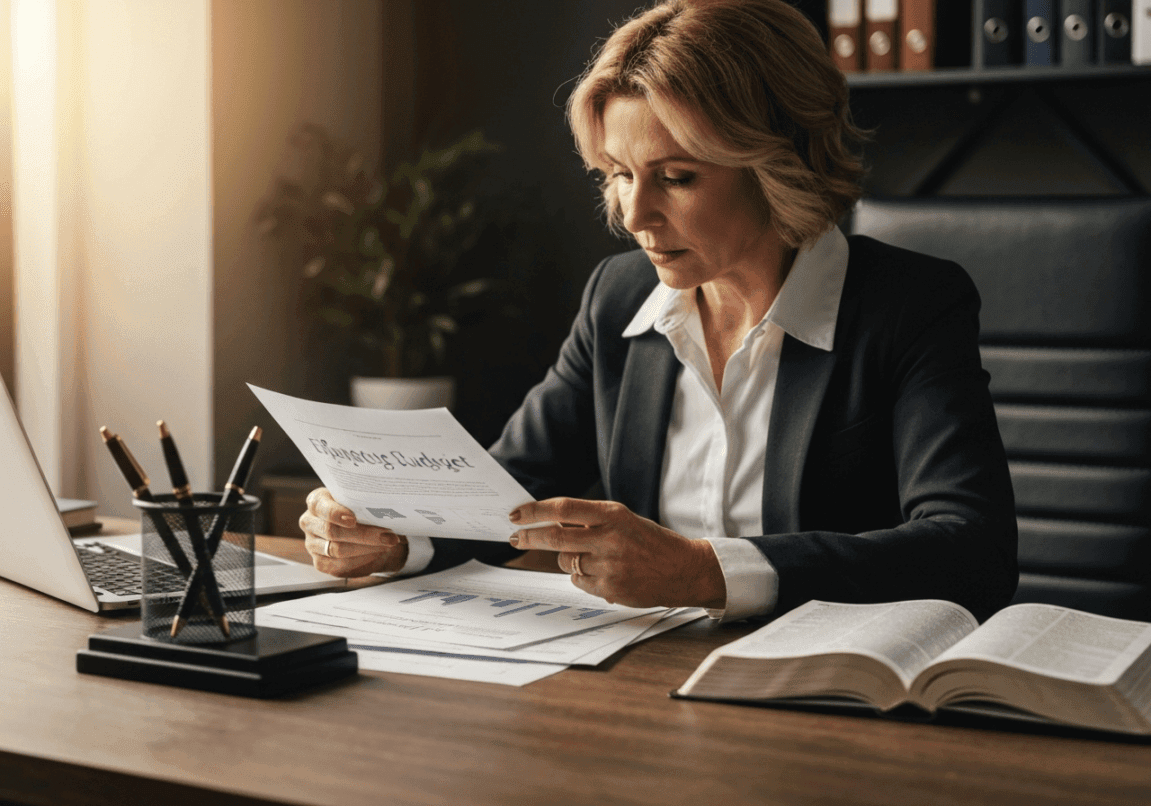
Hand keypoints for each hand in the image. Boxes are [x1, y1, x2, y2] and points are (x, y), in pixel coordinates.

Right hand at [299, 488, 408, 576]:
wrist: (367, 533)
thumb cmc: (363, 512)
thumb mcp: (362, 503)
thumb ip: (364, 504)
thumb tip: (382, 510)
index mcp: (317, 501)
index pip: (321, 507)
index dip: (336, 513)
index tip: (353, 519)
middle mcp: (309, 522)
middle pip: (331, 531)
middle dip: (363, 534)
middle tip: (387, 535)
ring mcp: (312, 544)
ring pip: (337, 550)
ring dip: (367, 547)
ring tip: (388, 543)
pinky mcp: (321, 563)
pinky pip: (340, 565)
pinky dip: (362, 559)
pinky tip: (377, 553)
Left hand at [508, 498, 725, 608]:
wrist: (684, 570)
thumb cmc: (652, 542)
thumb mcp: (624, 520)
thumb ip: (591, 521)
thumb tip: (553, 522)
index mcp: (613, 515)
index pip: (563, 508)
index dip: (535, 511)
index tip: (516, 513)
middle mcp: (609, 538)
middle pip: (555, 537)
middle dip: (529, 537)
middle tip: (515, 537)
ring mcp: (608, 566)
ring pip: (566, 562)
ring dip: (567, 559)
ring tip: (590, 557)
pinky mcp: (609, 589)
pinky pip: (579, 582)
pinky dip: (582, 577)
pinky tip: (603, 573)